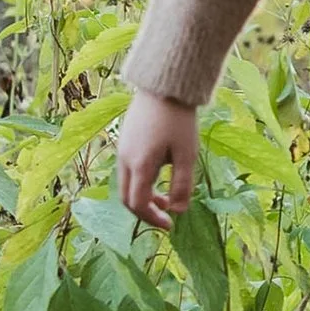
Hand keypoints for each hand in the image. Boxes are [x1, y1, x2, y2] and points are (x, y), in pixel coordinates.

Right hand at [115, 90, 200, 229]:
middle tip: (167, 216)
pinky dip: (141, 181)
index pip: (138, 204)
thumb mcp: (187, 153)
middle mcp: (124, 159)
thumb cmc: (179, 119)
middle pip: (127, 198)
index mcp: (139, 165)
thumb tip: (178, 211)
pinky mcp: (125, 140)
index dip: (153, 219)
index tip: (170, 225)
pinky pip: (128, 169)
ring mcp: (122, 149)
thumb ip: (182, 184)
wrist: (165, 85)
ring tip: (167, 197)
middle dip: (146, 211)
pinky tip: (161, 173)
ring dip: (144, 195)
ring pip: (126, 184)